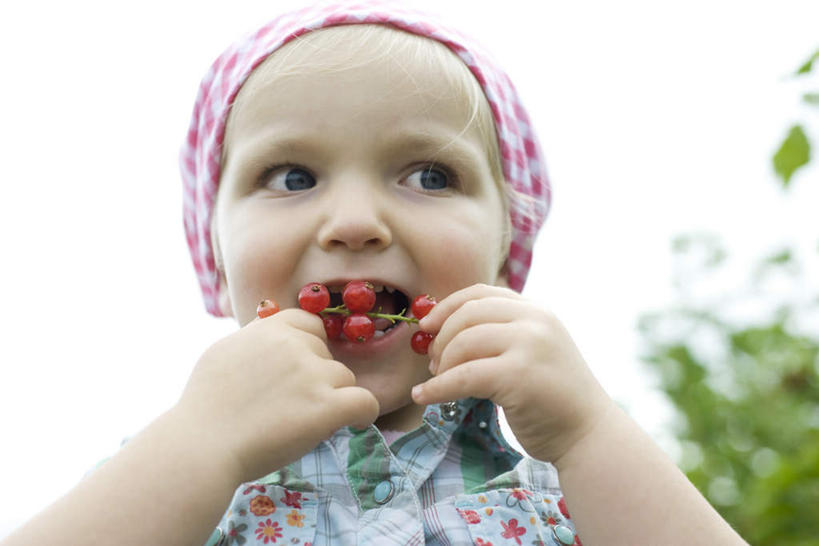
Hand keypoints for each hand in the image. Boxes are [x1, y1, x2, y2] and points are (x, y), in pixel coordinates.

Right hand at [173, 308, 379, 482]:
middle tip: (293, 406)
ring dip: (333, 398)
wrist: (201, 446)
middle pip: (328, 355)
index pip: (311, 324)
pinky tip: (353, 423)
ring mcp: (313, 374)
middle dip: (317, 378)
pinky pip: (366, 402)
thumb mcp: (224, 353)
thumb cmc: (205, 407)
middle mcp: (295, 344)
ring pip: (345, 380)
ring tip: (306, 422)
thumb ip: (255, 339)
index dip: (310, 349)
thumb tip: (270, 330)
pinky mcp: (327, 406)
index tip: (302, 372)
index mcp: (271, 327)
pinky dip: (363, 413)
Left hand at [411, 284, 613, 463]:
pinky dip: (437, 387)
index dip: (446, 307)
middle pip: (467, 315)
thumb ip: (501, 333)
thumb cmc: (553, 396)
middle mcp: (535, 320)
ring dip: (441, 364)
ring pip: (463, 344)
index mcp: (536, 310)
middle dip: (441, 338)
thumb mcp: (533, 349)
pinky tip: (423, 395)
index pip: (480, 293)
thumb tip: (440, 328)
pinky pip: (463, 377)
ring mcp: (529, 345)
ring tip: (438, 380)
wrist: (588, 433)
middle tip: (434, 363)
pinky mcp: (519, 376)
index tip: (426, 326)